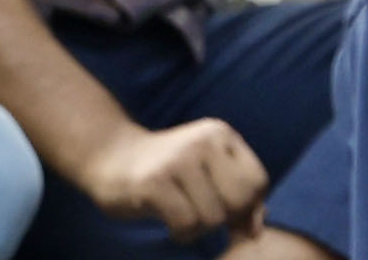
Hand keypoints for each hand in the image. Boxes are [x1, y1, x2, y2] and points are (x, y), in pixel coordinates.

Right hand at [62, 117, 265, 240]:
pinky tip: (167, 221)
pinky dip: (180, 233)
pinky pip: (187, 224)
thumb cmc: (167, 171)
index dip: (246, 205)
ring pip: (213, 217)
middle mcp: (201, 140)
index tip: (222, 207)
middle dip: (223, 217)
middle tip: (199, 210)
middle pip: (238, 200)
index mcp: (219, 134)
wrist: (109, 155)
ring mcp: (176, 159)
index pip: (258, 181)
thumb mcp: (208, 174)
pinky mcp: (153, 181)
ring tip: (179, 214)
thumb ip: (239, 199)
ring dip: (197, 228)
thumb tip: (257, 231)